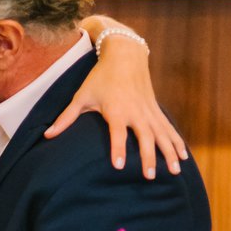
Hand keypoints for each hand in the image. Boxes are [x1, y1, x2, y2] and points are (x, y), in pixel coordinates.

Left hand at [45, 32, 186, 177]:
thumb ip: (66, 117)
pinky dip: (176, 142)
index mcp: (116, 109)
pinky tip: (183, 157)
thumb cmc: (100, 77)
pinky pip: (168, 129)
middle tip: (149, 177)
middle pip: (144, 137)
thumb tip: (47, 136)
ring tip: (175, 172)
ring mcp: (148, 111)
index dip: (118, 149)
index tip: (120, 166)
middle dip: (148, 157)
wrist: (125, 53)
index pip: (117, 133)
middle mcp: (135, 111)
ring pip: (161, 135)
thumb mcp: (82, 95)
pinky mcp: (156, 110)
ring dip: (169, 153)